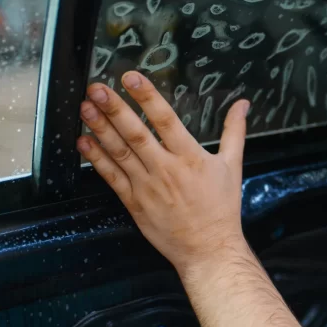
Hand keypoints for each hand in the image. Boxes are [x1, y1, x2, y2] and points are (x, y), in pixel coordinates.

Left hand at [76, 70, 249, 276]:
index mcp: (190, 157)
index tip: (131, 78)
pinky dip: (97, 159)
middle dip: (115, 109)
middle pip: (136, 135)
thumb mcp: (233, 165)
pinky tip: (84, 142)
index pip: (166, 120)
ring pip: (119, 153)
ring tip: (86, 107)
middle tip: (97, 88)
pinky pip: (111, 177)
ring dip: (100, 129)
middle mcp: (166, 169)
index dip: (147, 98)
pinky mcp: (134, 202)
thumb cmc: (222, 208)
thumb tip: (242, 103)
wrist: (208, 249)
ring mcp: (147, 187)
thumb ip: (234, 131)